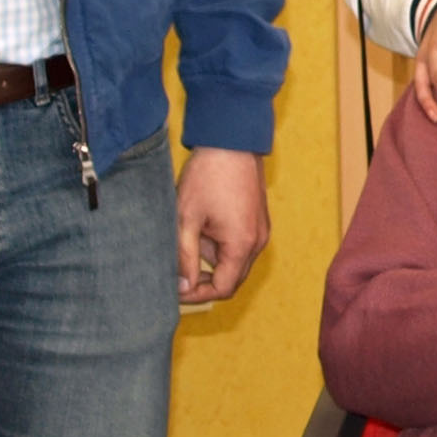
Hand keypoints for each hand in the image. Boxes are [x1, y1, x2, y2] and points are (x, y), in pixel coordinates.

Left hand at [176, 146, 269, 303]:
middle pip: (232, 278)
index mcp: (242, 244)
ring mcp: (261, 230)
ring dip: (212, 260)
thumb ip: (185, 257)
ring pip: (235, 261)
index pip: (223, 289)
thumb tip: (183, 286)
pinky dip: (221, 246)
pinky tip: (202, 227)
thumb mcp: (187, 218)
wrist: (231, 141)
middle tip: (178, 276)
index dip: (198, 295)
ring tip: (188, 240)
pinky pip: (240, 245)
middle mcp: (257, 241)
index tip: (176, 290)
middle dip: (205, 281)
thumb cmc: (207, 176)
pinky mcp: (258, 220)